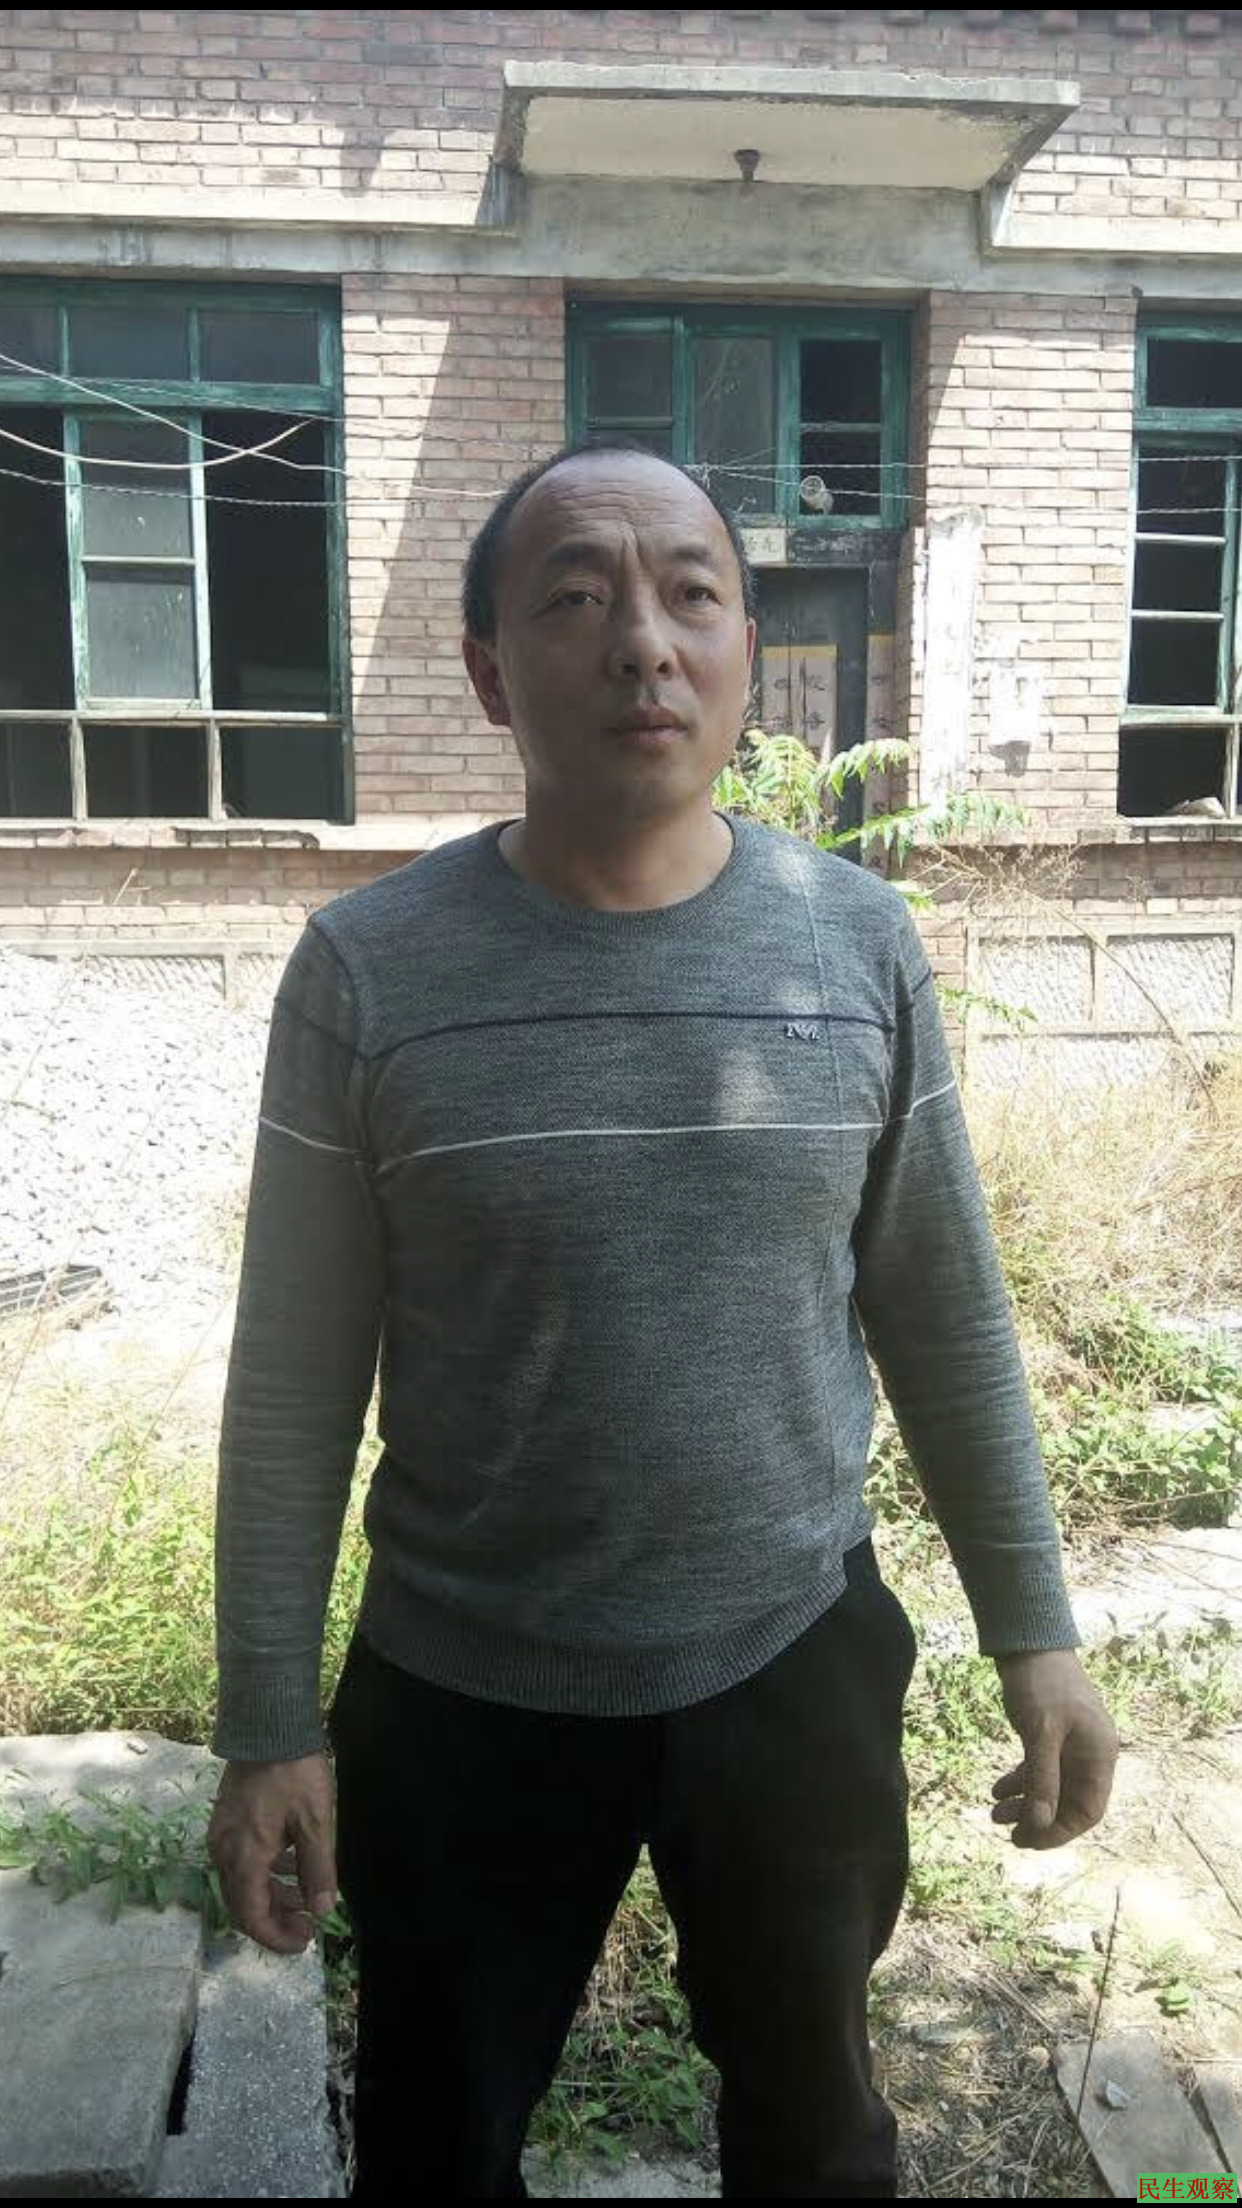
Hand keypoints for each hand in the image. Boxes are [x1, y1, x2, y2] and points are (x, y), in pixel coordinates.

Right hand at [206, 1752, 337, 1954]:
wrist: (268, 1725)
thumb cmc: (295, 1773)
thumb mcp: (316, 1822)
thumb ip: (318, 1870)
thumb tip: (323, 1909)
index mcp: (244, 1858)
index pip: (252, 1917)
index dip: (276, 1938)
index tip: (304, 1942)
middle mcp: (224, 1852)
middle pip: (244, 1903)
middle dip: (277, 1918)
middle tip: (310, 1921)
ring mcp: (221, 1835)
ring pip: (243, 1882)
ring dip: (273, 1894)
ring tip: (307, 1892)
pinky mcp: (226, 1821)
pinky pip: (242, 1860)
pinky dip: (266, 1870)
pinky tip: (292, 1860)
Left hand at [990, 1648, 1118, 1849]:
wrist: (1030, 1642)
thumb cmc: (1042, 1683)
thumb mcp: (1040, 1733)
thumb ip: (1043, 1778)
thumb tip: (1041, 1823)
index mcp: (1099, 1755)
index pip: (1088, 1810)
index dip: (1060, 1831)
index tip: (1029, 1840)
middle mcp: (1090, 1754)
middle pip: (1069, 1803)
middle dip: (1039, 1821)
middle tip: (1008, 1833)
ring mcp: (1071, 1745)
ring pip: (1051, 1789)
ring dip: (1025, 1804)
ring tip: (994, 1814)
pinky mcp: (1051, 1737)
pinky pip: (1040, 1770)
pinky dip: (1020, 1783)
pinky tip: (996, 1790)